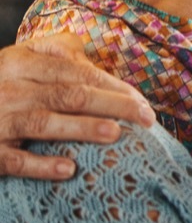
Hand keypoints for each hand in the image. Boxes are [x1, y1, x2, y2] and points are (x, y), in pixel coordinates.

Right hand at [0, 34, 155, 179]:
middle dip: (112, 105)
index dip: (111, 84)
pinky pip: (13, 159)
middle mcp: (8, 87)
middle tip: (147, 119)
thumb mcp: (21, 60)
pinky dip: (40, 165)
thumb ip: (58, 52)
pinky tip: (69, 170)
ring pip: (44, 122)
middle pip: (69, 94)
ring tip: (116, 135)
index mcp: (20, 62)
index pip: (74, 71)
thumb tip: (97, 57)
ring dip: (82, 129)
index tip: (142, 100)